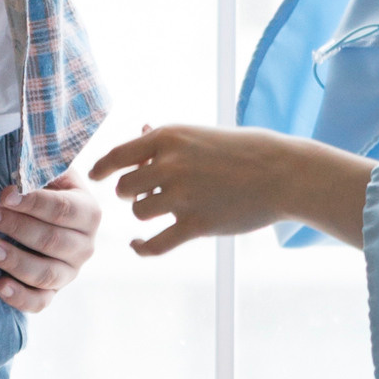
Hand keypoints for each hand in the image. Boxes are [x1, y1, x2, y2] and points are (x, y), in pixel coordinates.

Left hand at [0, 172, 100, 313]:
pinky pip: (40, 302)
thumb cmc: (39, 188)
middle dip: (16, 227)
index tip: (3, 194)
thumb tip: (16, 171)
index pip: (62, 209)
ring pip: (46, 274)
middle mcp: (85, 246)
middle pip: (52, 241)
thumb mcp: (47, 172)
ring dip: (15, 261)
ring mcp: (70, 273)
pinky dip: (20, 297)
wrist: (43, 216)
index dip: (33, 202)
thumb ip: (38, 167)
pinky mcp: (52, 292)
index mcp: (88, 212)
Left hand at [89, 122, 370, 257]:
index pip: (117, 156)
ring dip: (146, 214)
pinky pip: (155, 244)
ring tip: (163, 211)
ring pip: (140, 213)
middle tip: (144, 195)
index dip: (101, 169)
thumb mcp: (201, 134)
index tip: (96, 177)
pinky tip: (137, 245)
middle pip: (125, 189)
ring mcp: (182, 196)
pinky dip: (141, 247)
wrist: (283, 173)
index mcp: (168, 138)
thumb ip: (167, 138)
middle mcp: (169, 165)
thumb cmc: (245, 149)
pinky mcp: (196, 225)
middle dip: (130, 194)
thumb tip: (141, 130)